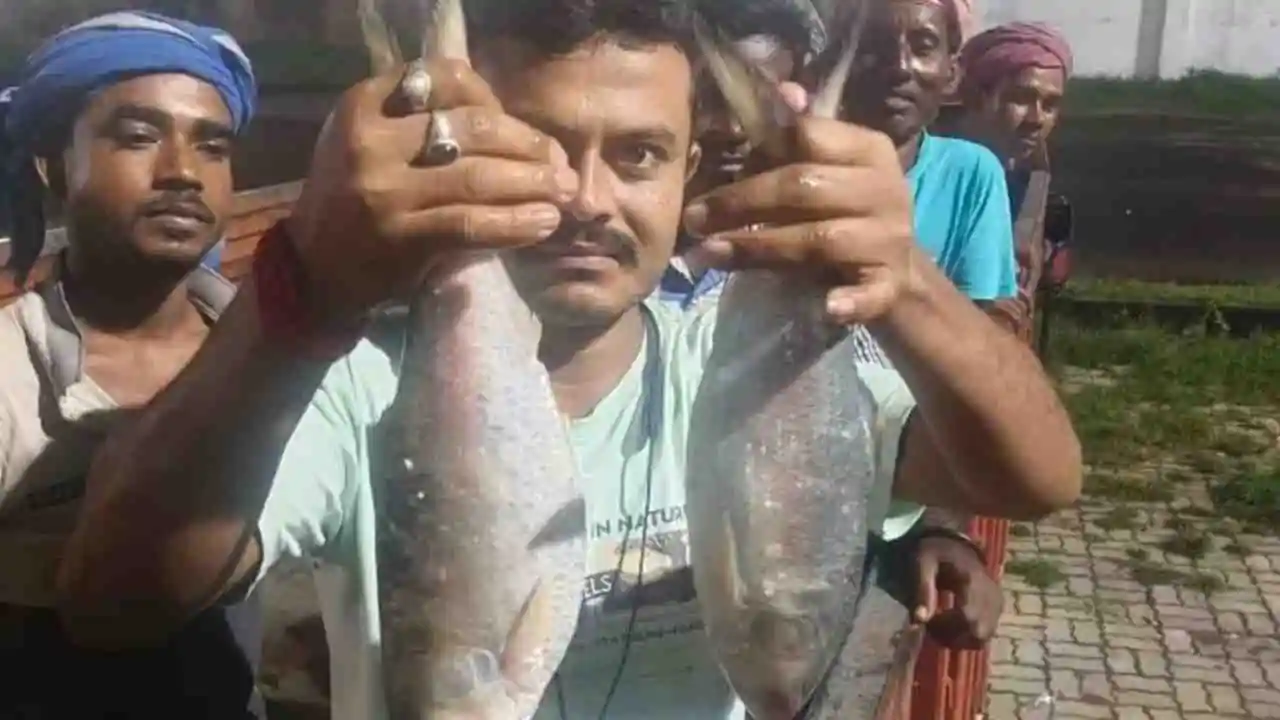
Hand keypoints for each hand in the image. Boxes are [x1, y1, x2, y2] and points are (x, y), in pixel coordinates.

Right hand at [286, 59, 577, 321]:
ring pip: (479, 177)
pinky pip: (473, 224)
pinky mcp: (401, 238)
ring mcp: (384, 192)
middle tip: (561, 164)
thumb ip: (426, 121)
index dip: (493, 100)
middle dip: (529, 146)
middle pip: (474, 128)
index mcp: (365, 105)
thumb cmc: (357, 198)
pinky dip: (517, 223)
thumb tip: (515, 125)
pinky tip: (543, 223)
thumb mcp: (374, 142)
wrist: (315, 269)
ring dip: (534, 184)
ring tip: (564, 194)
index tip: (514, 128)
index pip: (446, 79)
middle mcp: (370, 142)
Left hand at [681, 85, 914, 324]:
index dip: (754, 157)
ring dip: (758, 248)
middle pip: (804, 187)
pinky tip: (826, 306)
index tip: (710, 177)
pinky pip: (869, 293)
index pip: (808, 137)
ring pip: (819, 238)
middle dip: (740, 202)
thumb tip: (781, 91)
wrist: (896, 275)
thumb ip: (799, 144)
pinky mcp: (890, 284)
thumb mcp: (827, 174)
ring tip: (710, 255)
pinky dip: (848, 300)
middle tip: (694, 219)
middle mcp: (886, 188)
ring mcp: (891, 238)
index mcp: (868, 150)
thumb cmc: (845, 216)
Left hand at [912, 535, 1003, 648]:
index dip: (946, 628)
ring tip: (941, 627)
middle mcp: (991, 593)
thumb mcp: (922, 562)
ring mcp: (997, 601)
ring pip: (984, 637)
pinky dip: (968, 635)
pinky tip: (952, 625)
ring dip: (960, 639)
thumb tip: (920, 620)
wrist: (954, 543)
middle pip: (979, 632)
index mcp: (973, 579)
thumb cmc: (936, 552)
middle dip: (953, 638)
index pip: (968, 617)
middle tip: (933, 628)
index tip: (928, 623)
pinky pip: (987, 632)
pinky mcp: (997, 607)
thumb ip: (922, 589)